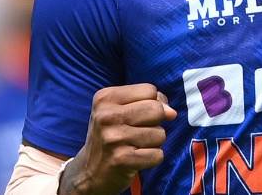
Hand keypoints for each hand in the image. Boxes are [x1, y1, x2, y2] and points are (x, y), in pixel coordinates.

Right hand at [59, 83, 176, 194]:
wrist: (89, 172)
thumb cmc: (111, 135)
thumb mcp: (119, 110)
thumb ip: (148, 103)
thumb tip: (171, 112)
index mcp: (105, 98)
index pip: (149, 90)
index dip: (154, 102)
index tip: (143, 114)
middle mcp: (107, 116)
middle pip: (156, 110)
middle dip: (156, 122)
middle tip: (140, 131)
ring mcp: (113, 138)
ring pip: (160, 134)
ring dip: (154, 142)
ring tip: (136, 145)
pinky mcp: (121, 159)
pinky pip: (157, 155)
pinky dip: (152, 158)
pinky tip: (137, 158)